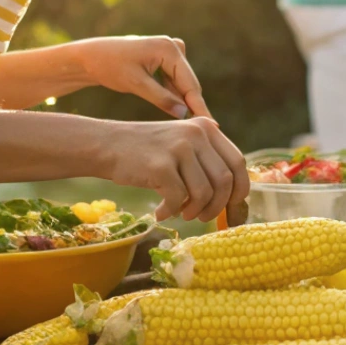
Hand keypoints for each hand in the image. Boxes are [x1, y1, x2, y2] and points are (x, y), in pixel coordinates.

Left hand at [78, 36, 210, 119]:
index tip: (212, 125)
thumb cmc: (110, 67)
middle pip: (189, 83)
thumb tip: (184, 114)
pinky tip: (175, 111)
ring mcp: (170, 50)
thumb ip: (161, 99)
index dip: (199, 106)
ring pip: (182, 84)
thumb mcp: (136, 85)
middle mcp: (174, 46)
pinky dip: (173, 95)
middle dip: (194, 105)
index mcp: (169, 49)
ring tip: (192, 125)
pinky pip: (174, 81)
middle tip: (208, 131)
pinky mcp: (165, 58)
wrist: (91, 56)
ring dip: (182, 101)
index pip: (190, 84)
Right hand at [105, 116, 249, 222]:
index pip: (238, 162)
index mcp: (206, 128)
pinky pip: (178, 199)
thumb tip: (235, 194)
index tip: (231, 207)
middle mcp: (196, 134)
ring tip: (181, 212)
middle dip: (217, 206)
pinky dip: (171, 211)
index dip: (239, 189)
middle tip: (202, 217)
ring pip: (204, 193)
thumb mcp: (182, 143)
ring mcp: (178, 148)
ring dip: (194, 211)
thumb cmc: (147, 151)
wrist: (106, 145)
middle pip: (225, 181)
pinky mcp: (160, 166)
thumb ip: (207, 159)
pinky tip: (161, 211)